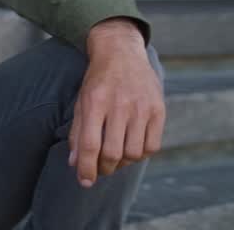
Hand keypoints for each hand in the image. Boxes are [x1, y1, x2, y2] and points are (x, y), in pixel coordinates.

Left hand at [68, 18, 165, 187]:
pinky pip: (152, 146)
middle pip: (112, 152)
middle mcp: (119, 105)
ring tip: (115, 157)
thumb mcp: (81, 101)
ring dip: (122, 163)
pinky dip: (140, 154)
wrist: (121, 52)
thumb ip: (77, 133)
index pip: (89, 144)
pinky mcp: (158, 110)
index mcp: (95, 102)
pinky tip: (131, 147)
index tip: (84, 181)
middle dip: (104, 168)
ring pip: (133, 153)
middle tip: (100, 169)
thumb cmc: (97, 81)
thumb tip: (75, 164)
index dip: (86, 168)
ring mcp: (141, 107)